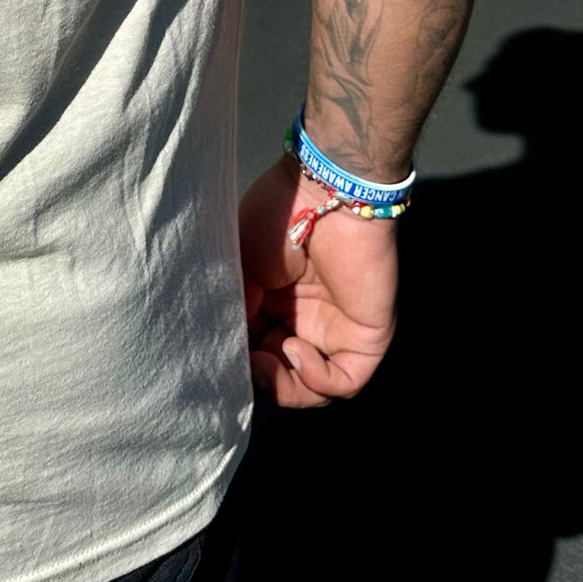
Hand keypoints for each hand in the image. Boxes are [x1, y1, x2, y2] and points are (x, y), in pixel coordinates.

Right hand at [238, 157, 395, 407]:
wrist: (325, 193)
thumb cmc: (279, 217)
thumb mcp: (240, 265)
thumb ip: (237, 310)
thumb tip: (230, 351)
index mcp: (273, 301)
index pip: (254, 349)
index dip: (237, 360)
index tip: (217, 353)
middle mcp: (304, 320)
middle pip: (281, 376)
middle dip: (258, 378)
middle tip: (243, 362)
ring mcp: (335, 331)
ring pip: (312, 388)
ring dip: (284, 386)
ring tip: (264, 360)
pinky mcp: (365, 338)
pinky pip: (345, 381)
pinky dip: (316, 380)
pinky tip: (294, 350)